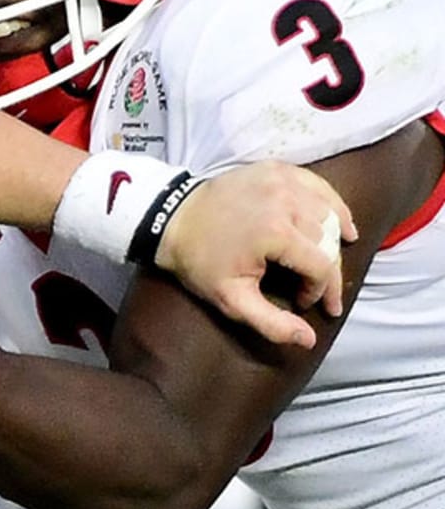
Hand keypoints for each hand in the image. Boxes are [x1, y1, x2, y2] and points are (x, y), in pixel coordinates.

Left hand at [156, 160, 356, 348]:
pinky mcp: (275, 168)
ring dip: (334, 237)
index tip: (312, 305)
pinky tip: (338, 222)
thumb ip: (271, 323)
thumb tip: (309, 339)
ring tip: (335, 258)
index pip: (322, 266)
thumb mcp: (231, 299)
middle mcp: (285, 201)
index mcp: (276, 233)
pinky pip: (317, 185)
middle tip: (318, 289)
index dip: (323, 291)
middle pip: (328, 240)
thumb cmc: (199, 261)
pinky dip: (332, 203)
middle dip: (327, 269)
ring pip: (327, 212)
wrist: (170, 219)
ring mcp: (280, 180)